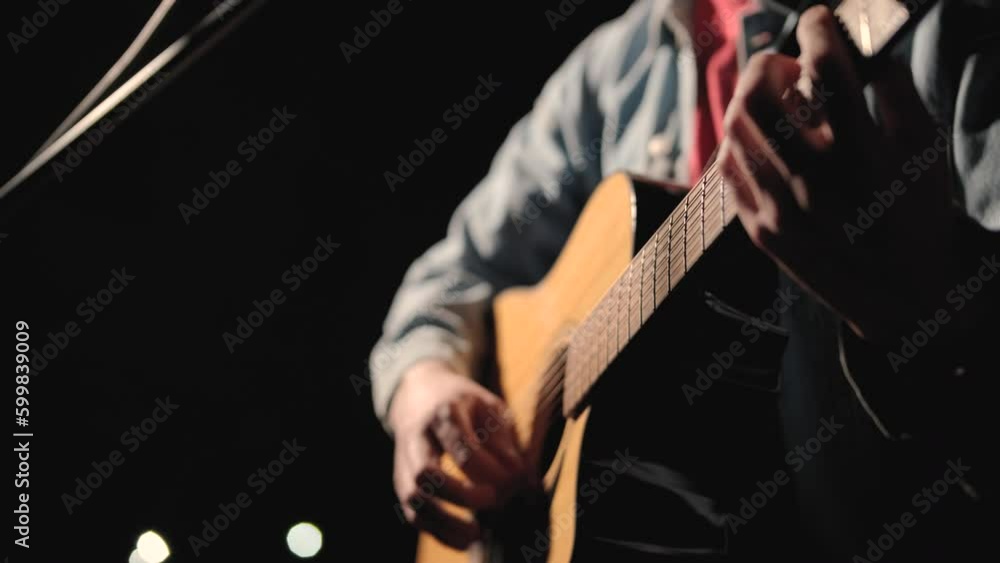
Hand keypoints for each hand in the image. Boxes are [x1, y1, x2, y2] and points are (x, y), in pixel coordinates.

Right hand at [388, 359, 527, 548]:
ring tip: (477, 534)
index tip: (514, 479)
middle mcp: (417, 438)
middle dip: (462, 496)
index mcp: (443, 414)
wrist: (417, 393)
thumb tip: (516, 474)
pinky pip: (413, 514)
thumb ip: (501, 439)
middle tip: (494, 500)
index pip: (463, 450)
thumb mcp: (487, 406)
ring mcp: (405, 462)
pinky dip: (436, 532)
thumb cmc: (462, 402)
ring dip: (445, 523)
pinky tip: (463, 541)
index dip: (490, 472)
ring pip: (414, 499)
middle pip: (427, 474)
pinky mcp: (402, 481)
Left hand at [718, 5, 956, 341]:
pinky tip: (767, 145)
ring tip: (779, 106)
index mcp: (863, 155)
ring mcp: (779, 209)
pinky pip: (727, 168)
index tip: (820, 21)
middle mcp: (814, 181)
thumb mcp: (926, 148)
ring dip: (752, 101)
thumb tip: (859, 48)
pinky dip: (742, 143)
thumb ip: (894, 91)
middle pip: (759, 92)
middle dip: (772, 63)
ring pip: (734, 126)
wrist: (898, 294)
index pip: (826, 68)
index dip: (819, 29)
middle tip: (791, 68)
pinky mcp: (759, 229)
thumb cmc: (918, 214)